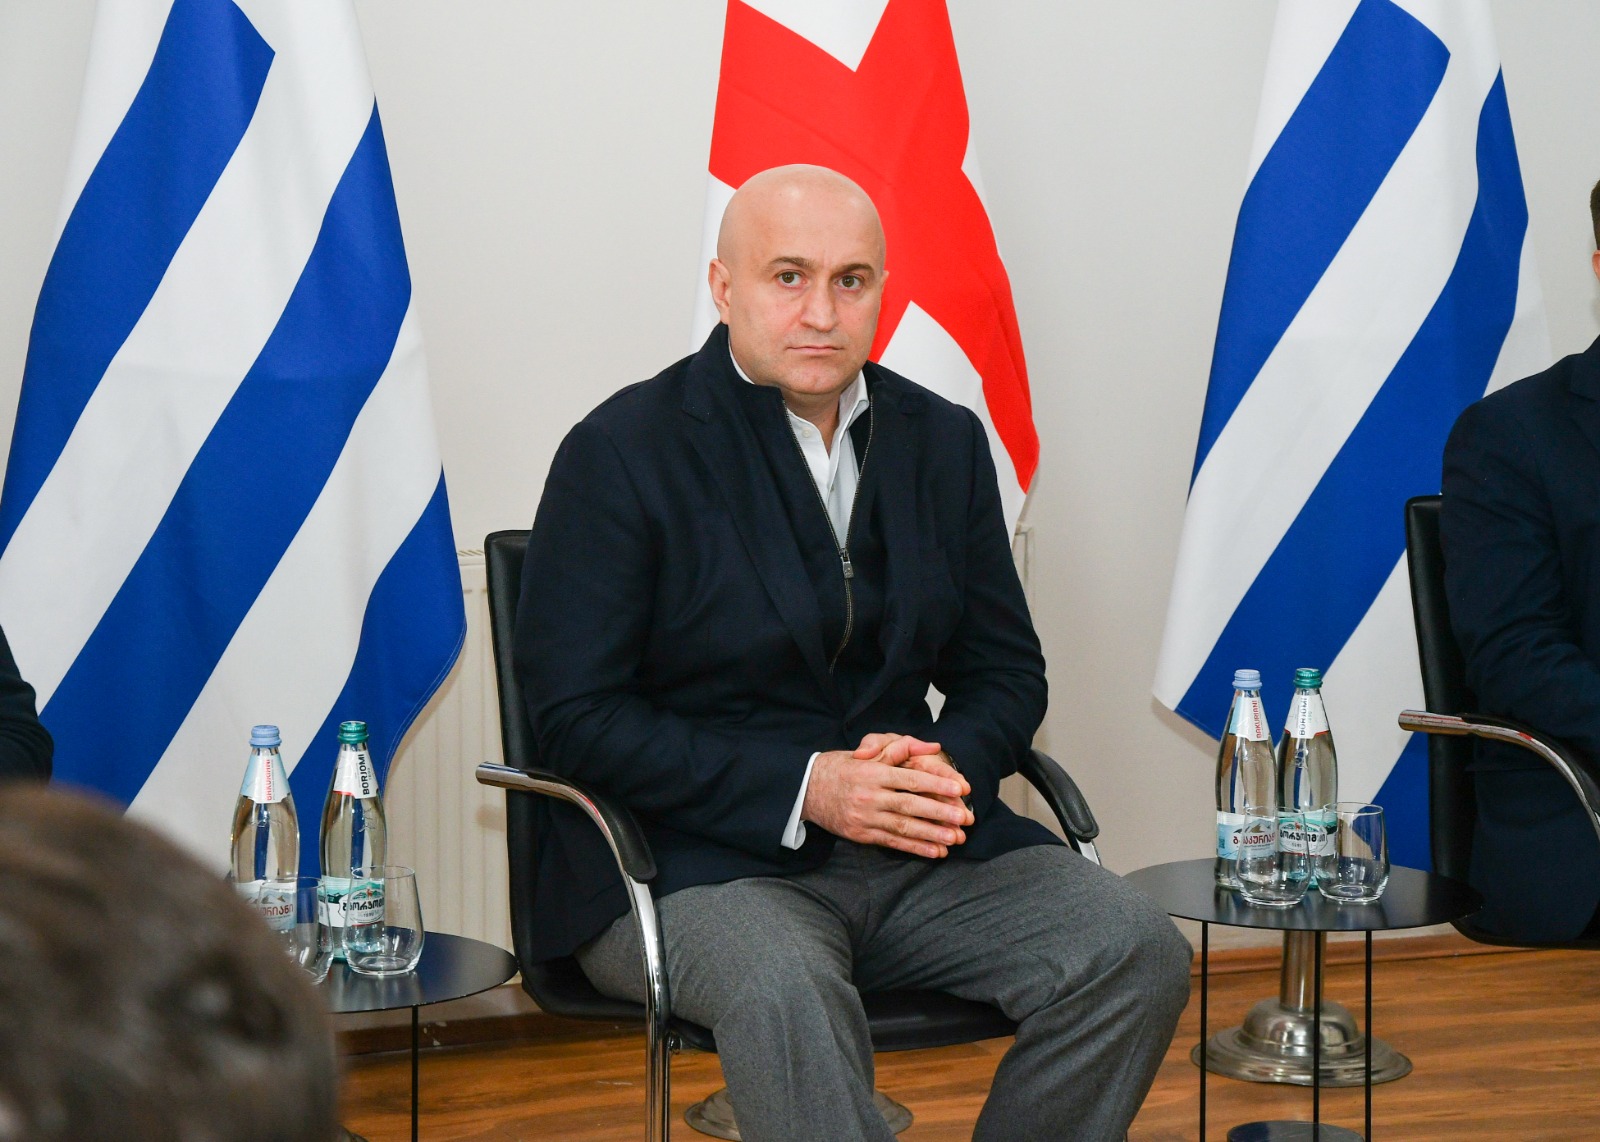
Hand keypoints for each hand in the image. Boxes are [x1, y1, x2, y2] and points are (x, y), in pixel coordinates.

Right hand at [802, 738, 972, 858]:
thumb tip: (932, 747)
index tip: (959, 789)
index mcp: (873, 772)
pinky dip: (915, 848)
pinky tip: (934, 851)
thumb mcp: (869, 752)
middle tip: (964, 816)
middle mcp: (869, 795)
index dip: (936, 784)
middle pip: (910, 804)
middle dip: (939, 811)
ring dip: (931, 833)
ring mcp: (864, 817)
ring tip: (955, 837)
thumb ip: (900, 748)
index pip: (910, 778)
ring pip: (903, 826)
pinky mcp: (861, 834)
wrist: (807, 789)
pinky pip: (892, 842)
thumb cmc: (843, 768)